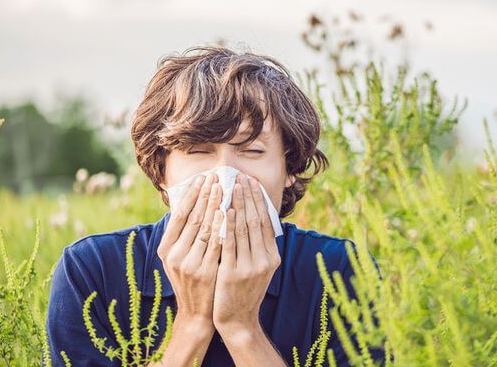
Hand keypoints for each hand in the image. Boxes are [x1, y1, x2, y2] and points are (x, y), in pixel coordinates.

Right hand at [156, 173, 223, 328]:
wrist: (196, 313)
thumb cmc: (190, 280)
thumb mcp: (178, 258)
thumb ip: (182, 235)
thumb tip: (191, 203)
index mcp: (165, 249)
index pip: (179, 215)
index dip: (191, 195)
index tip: (202, 178)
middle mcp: (174, 255)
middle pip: (193, 218)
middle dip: (206, 195)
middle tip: (216, 176)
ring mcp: (190, 264)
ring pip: (205, 228)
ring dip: (216, 205)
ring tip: (224, 187)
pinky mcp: (206, 271)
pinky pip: (217, 243)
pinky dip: (223, 226)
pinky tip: (230, 212)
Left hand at [212, 173, 281, 334]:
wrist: (237, 319)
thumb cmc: (244, 290)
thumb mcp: (258, 268)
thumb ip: (257, 246)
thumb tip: (253, 217)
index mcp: (272, 257)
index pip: (266, 222)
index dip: (259, 200)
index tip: (252, 182)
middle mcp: (265, 260)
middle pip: (256, 221)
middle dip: (248, 196)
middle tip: (241, 177)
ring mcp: (250, 267)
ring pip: (243, 228)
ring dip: (237, 204)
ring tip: (231, 186)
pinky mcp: (233, 273)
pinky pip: (229, 243)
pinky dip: (227, 224)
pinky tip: (224, 210)